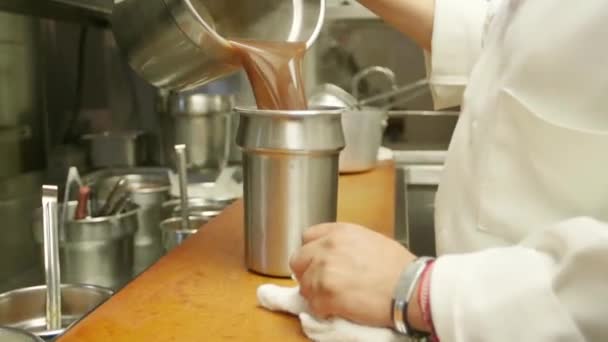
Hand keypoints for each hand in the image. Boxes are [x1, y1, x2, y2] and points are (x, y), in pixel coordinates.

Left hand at [290, 223, 415, 327]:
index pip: (307, 237)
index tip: (317, 263)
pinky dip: (324, 310)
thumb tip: (333, 255)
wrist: (410, 288)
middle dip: (308, 273)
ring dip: (316, 295)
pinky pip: (313, 305)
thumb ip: (345, 243)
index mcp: (339, 232)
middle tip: (322, 284)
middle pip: (298, 261)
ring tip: (337, 299)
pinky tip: (341, 308)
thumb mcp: (370, 240)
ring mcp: (324, 271)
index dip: (311, 252)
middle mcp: (327, 247)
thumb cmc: (399, 268)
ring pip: (304, 286)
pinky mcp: (326, 294)